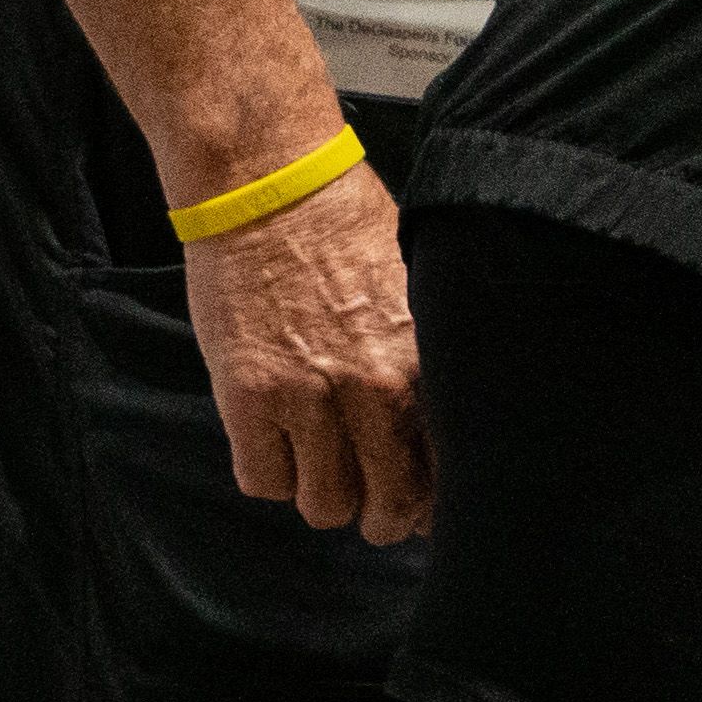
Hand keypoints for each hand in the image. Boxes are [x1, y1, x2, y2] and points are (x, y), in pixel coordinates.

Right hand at [185, 146, 431, 540]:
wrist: (268, 185)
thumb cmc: (347, 225)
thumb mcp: (419, 288)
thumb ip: (432, 359)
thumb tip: (453, 425)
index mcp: (427, 363)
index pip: (450, 471)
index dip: (438, 499)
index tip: (429, 500)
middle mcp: (376, 390)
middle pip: (390, 506)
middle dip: (384, 516)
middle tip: (375, 505)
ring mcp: (308, 398)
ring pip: (323, 507)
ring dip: (322, 494)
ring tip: (321, 464)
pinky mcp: (247, 399)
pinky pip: (263, 482)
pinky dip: (270, 474)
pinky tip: (277, 444)